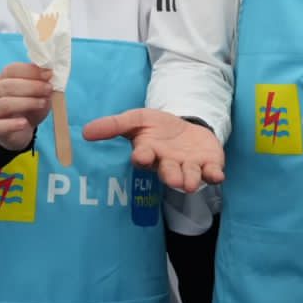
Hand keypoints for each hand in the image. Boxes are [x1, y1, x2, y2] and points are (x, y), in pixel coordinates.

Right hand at [0, 63, 51, 150]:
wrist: (19, 132)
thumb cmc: (28, 108)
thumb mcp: (39, 93)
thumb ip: (42, 83)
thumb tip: (49, 73)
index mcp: (3, 79)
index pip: (11, 69)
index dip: (30, 70)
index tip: (48, 74)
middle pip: (7, 85)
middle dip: (31, 86)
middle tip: (48, 88)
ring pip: (4, 104)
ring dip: (26, 102)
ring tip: (42, 103)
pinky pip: (0, 126)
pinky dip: (13, 124)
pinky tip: (25, 123)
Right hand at [82, 110, 224, 191]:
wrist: (186, 127)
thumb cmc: (157, 127)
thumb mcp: (136, 119)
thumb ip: (113, 125)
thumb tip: (84, 131)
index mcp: (149, 153)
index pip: (143, 157)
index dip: (142, 157)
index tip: (142, 156)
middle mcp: (168, 164)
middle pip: (168, 172)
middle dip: (170, 175)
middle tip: (173, 179)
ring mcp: (189, 166)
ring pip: (189, 176)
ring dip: (190, 179)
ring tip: (190, 183)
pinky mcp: (208, 164)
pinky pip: (211, 172)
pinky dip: (214, 174)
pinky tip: (217, 175)